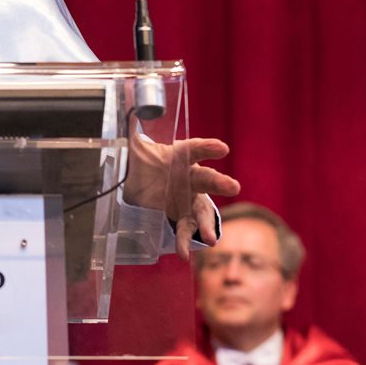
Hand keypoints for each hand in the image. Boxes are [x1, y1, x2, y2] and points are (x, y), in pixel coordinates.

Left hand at [124, 134, 240, 258]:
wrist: (140, 182)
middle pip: (207, 179)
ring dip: (207, 225)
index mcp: (181, 156)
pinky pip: (186, 231)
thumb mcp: (136, 146)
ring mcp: (188, 199)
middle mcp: (190, 177)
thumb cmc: (146, 160)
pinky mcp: (181, 217)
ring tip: (212, 239)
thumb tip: (131, 110)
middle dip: (220, 182)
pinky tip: (183, 254)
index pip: (196, 149)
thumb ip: (135, 130)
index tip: (221, 148)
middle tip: (234, 186)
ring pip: (202, 211)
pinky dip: (185, 243)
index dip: (208, 148)